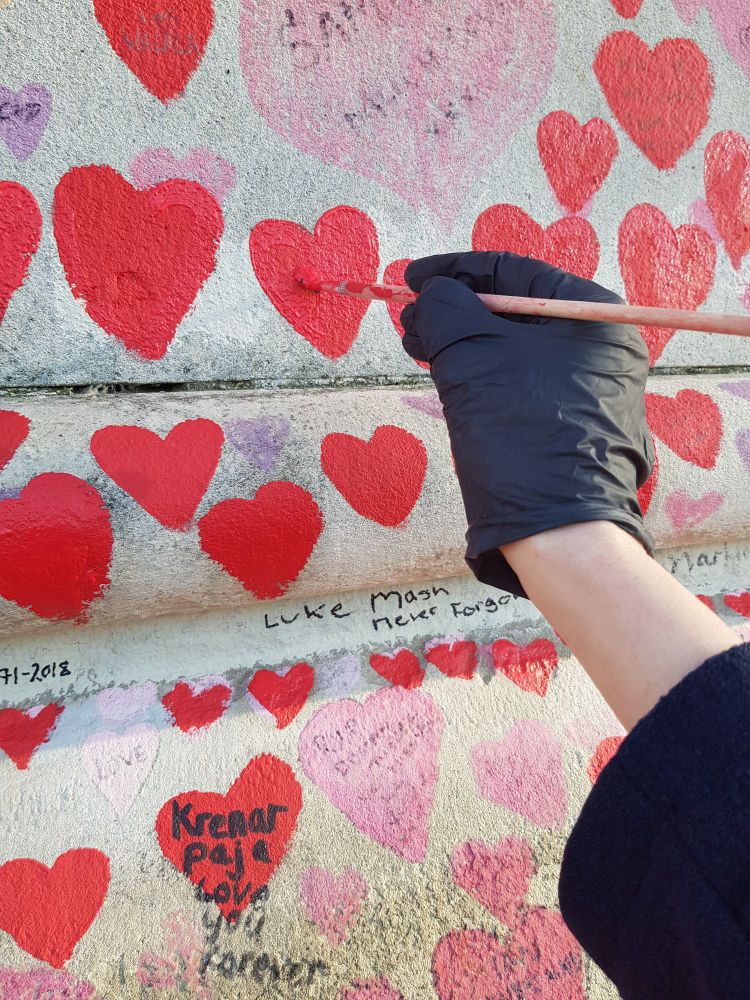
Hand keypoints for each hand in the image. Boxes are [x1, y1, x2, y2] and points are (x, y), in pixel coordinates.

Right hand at [399, 251, 655, 599]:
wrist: (558, 532)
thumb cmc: (521, 434)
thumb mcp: (472, 358)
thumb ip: (445, 310)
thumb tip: (430, 293)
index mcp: (592, 315)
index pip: (514, 272)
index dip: (455, 270)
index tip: (411, 279)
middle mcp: (597, 347)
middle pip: (512, 311)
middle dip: (454, 311)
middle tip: (409, 320)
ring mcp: (586, 388)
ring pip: (511, 350)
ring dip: (459, 343)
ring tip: (415, 347)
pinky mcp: (568, 424)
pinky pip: (517, 384)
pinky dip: (478, 375)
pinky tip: (443, 376)